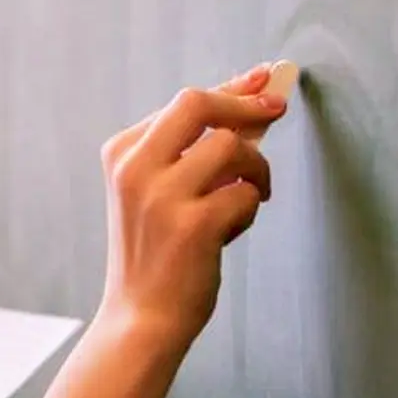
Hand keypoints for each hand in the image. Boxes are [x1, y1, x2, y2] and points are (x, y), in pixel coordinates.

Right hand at [97, 64, 286, 348]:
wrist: (141, 316)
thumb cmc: (156, 251)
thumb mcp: (156, 191)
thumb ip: (190, 151)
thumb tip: (249, 110)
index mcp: (122, 153)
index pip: (183, 102)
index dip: (230, 87)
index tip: (262, 81)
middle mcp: (135, 168)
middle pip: (198, 103)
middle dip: (245, 103)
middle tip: (275, 110)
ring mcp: (162, 196)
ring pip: (231, 146)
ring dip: (255, 168)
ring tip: (250, 194)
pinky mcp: (192, 225)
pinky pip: (246, 193)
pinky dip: (250, 206)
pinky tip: (232, 228)